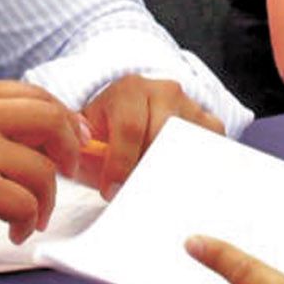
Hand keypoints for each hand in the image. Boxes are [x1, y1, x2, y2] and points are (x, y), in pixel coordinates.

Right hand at [0, 76, 83, 248]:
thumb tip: (43, 139)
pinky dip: (27, 221)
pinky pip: (26, 203)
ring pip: (42, 170)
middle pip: (50, 120)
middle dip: (69, 148)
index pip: (34, 95)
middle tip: (68, 171)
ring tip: (31, 216)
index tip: (74, 138)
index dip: (63, 117)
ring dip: (46, 199)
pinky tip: (15, 229)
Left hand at [79, 74, 222, 197]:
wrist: (133, 107)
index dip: (120, 164)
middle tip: (133, 194)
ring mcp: (190, 105)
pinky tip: (177, 182)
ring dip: (169, 172)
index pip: (130, 127)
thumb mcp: (89, 132)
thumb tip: (74, 169)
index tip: (111, 190)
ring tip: (153, 191)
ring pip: (185, 146)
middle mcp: (163, 91)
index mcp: (129, 90)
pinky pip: (208, 148)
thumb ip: (81, 149)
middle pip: (161, 137)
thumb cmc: (109, 127)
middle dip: (144, 172)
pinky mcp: (209, 122)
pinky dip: (194, 168)